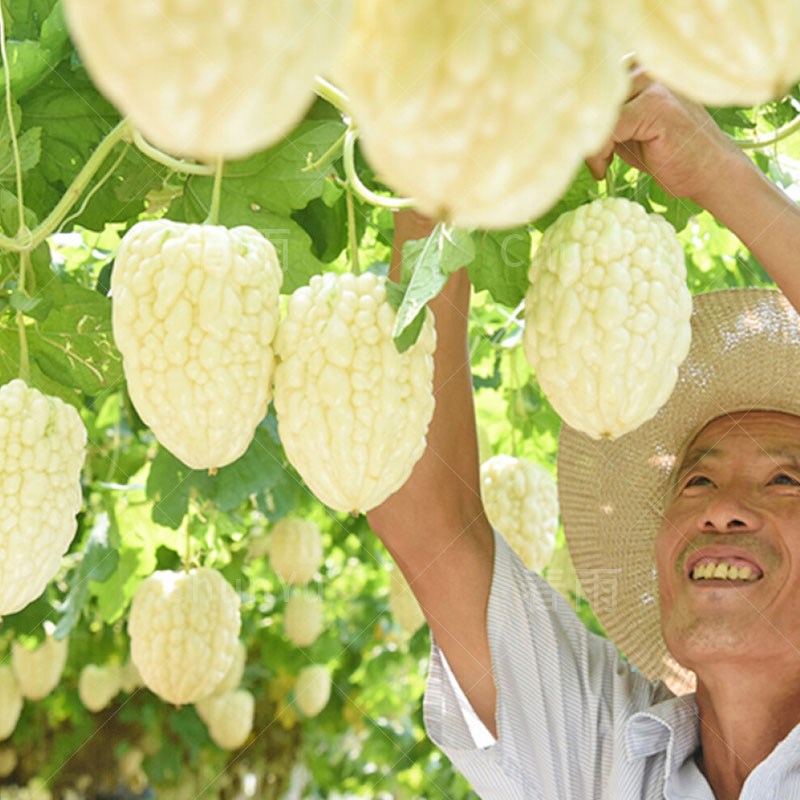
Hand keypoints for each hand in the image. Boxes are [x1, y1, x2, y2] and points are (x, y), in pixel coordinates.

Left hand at [586, 69, 746, 206]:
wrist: (707, 171)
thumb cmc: (666, 154)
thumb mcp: (628, 132)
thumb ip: (605, 120)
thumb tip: (570, 124)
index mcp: (642, 71)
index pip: (595, 84)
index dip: (583, 115)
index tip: (580, 146)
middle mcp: (649, 71)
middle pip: (594, 96)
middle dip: (584, 130)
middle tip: (587, 158)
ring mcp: (655, 86)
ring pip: (600, 111)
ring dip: (590, 142)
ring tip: (599, 164)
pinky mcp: (656, 107)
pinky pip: (609, 127)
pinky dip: (598, 152)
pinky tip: (603, 169)